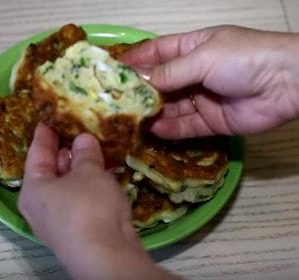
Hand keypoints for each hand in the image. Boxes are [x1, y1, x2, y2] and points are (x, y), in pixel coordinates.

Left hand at [18, 123, 176, 279]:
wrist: (106, 255)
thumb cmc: (88, 207)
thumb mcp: (88, 172)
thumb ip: (85, 153)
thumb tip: (83, 140)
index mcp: (33, 189)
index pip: (37, 154)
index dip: (44, 134)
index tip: (47, 119)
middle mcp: (40, 207)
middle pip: (51, 171)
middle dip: (64, 152)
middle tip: (75, 130)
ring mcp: (58, 222)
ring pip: (67, 187)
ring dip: (79, 169)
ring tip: (91, 149)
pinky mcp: (76, 231)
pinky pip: (79, 200)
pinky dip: (88, 186)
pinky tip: (101, 174)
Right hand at [122, 25, 298, 138]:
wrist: (286, 84)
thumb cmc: (243, 58)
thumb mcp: (202, 58)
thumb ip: (169, 72)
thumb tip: (140, 82)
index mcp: (192, 48)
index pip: (157, 52)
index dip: (135, 61)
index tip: (112, 71)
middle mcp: (194, 73)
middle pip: (160, 83)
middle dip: (140, 92)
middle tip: (115, 103)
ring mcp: (202, 98)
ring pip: (170, 107)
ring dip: (152, 113)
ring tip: (129, 120)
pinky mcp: (210, 121)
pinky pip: (185, 126)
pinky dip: (169, 129)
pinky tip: (152, 131)